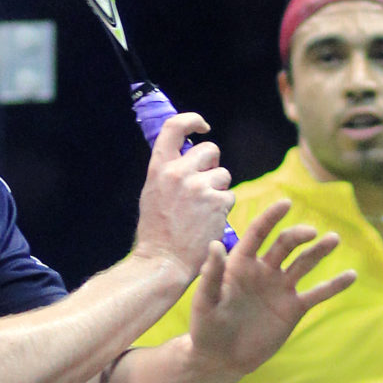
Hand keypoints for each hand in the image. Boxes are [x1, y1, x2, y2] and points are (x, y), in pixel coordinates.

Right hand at [131, 111, 235, 277]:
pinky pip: (229, 197)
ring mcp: (199, 187)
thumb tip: (188, 157)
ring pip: (223, 175)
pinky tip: (209, 223)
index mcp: (159, 168)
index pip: (174, 126)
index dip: (192, 120)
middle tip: (205, 185)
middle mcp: (178, 172)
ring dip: (219, 190)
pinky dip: (223, 210)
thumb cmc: (157, 234)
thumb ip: (169, 173)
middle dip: (212, 165)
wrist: (163, 262)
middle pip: (210, 150)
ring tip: (203, 212)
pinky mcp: (217, 202)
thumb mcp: (153, 194)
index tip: (203, 127)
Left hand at [186, 196, 351, 377]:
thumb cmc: (206, 328)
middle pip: (285, 244)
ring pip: (305, 263)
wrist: (221, 358)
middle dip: (298, 235)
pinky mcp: (294, 308)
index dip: (271, 217)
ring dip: (320, 250)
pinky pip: (318, 293)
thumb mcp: (205, 302)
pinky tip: (351, 276)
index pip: (259, 232)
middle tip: (311, 233)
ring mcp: (281, 288)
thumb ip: (212, 276)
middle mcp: (264, 270)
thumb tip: (214, 245)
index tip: (285, 203)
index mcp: (241, 263)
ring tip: (333, 239)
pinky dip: (334, 285)